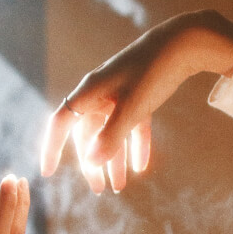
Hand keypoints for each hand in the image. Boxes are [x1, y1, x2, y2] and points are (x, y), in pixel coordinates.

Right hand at [40, 9, 232, 193]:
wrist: (183, 44)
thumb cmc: (152, 73)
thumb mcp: (131, 108)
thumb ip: (111, 137)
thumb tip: (90, 163)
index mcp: (89, 92)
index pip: (61, 123)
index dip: (52, 148)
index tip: (48, 172)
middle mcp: (99, 93)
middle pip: (87, 134)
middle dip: (92, 164)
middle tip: (99, 190)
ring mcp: (119, 94)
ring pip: (110, 133)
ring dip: (114, 160)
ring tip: (119, 187)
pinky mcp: (138, 95)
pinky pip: (131, 126)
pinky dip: (135, 146)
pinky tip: (140, 167)